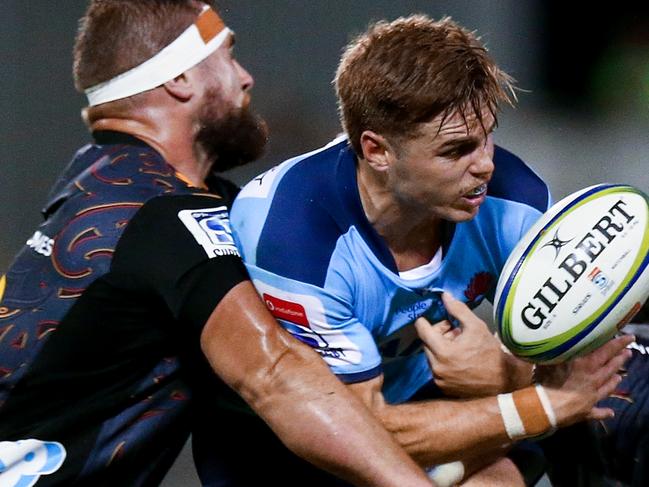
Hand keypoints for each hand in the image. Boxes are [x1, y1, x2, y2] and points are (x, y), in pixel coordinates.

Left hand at [415, 292, 532, 397]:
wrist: (505, 380)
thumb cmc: (490, 352)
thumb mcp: (476, 326)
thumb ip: (458, 310)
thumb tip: (444, 295)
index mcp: (443, 352)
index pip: (422, 330)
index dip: (425, 321)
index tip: (431, 318)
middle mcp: (437, 368)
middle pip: (427, 343)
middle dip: (438, 335)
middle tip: (455, 332)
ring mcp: (439, 380)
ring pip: (431, 356)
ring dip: (441, 348)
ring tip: (460, 346)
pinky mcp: (443, 389)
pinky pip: (437, 369)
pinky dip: (444, 362)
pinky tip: (459, 359)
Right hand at [536, 334, 633, 423]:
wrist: (547, 408)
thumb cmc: (547, 380)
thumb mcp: (549, 357)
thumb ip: (556, 349)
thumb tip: (557, 339)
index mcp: (585, 364)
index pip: (605, 350)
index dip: (618, 344)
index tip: (629, 337)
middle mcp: (592, 379)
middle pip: (610, 367)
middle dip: (619, 359)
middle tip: (628, 353)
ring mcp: (591, 396)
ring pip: (607, 387)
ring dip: (614, 381)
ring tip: (620, 376)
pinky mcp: (586, 411)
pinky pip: (598, 412)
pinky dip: (604, 412)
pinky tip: (610, 413)